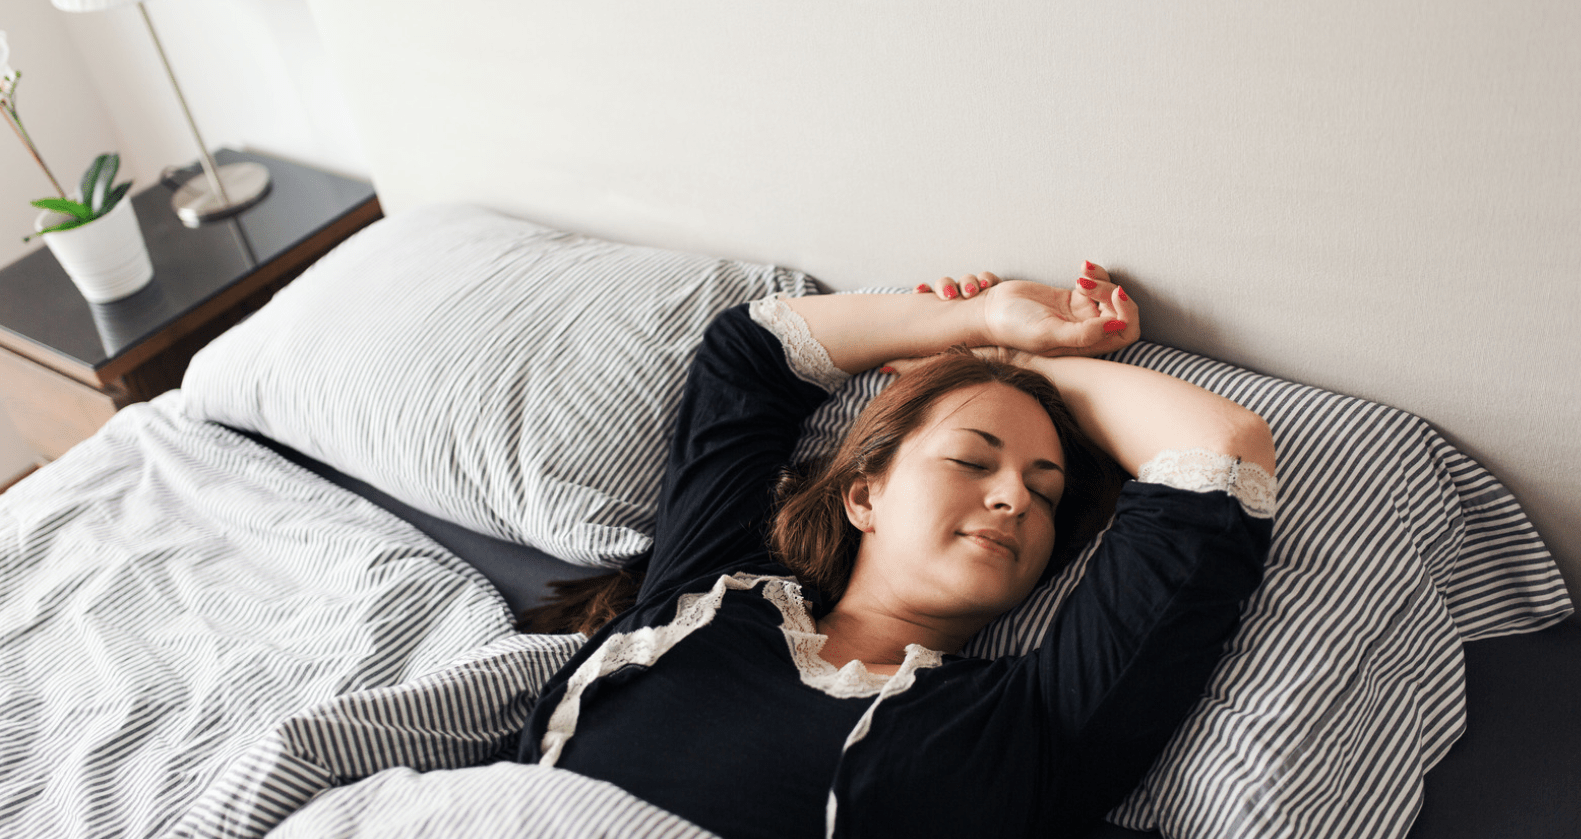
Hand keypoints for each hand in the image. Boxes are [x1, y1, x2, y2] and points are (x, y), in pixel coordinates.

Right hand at [915, 263, 1138, 357]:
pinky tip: (1081, 267)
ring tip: (1081, 273)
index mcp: (1085, 346)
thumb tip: (1116, 325)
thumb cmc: (1014, 327)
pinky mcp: (1073, 298)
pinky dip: (1094, 273)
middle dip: (1112, 293)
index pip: (1125, 332)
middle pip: (1121, 312)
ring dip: (1102, 280)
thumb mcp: (1047, 333)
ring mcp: (1081, 315)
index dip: (1126, 313)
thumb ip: (1081, 335)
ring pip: (1110, 296)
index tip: (1114, 294)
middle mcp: (1086, 332)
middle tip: (1088, 282)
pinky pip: (1096, 284)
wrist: (991, 311)